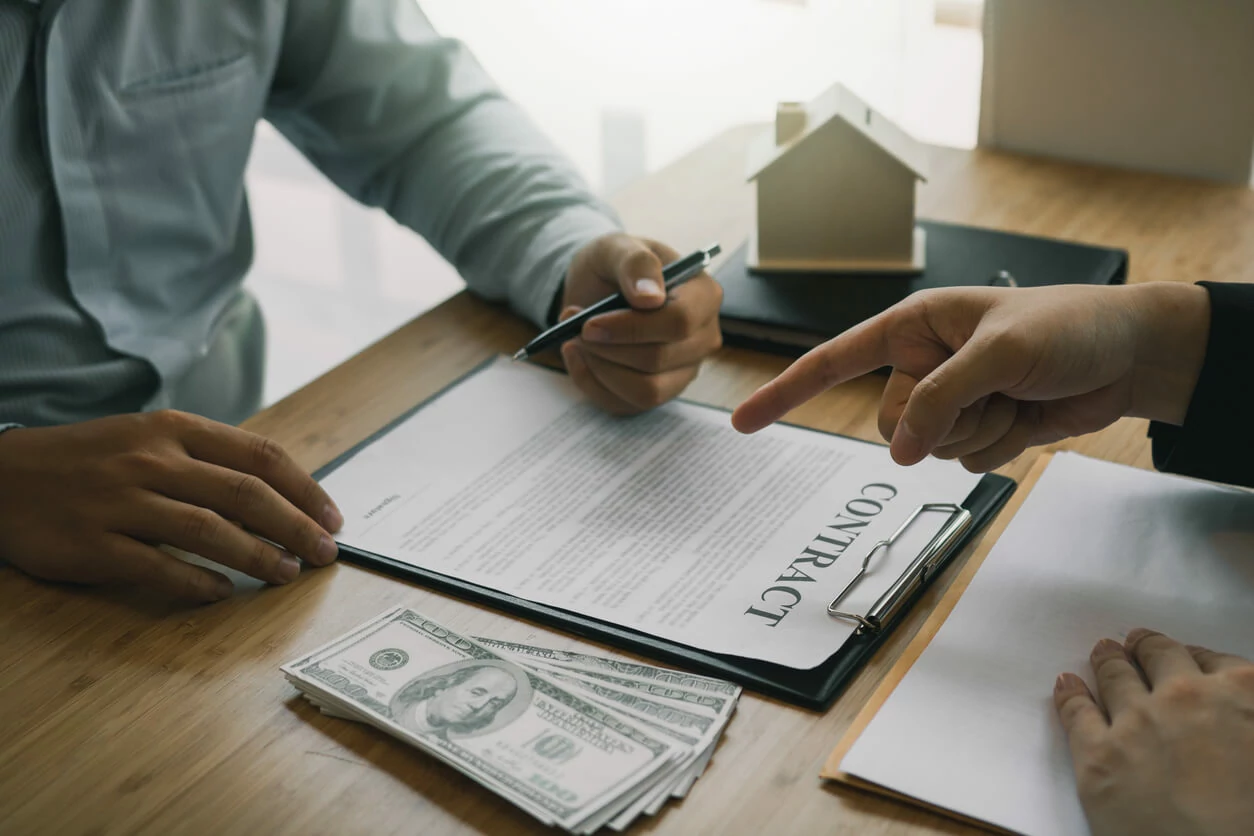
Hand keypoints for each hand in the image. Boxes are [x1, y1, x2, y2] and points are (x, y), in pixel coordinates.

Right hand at [0, 411, 342, 602]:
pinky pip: (157, 567)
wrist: (1, 476)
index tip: (332, 517)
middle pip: (245, 494)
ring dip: (258, 556)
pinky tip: (223, 594)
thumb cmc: (93, 461)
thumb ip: (209, 461)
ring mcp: (120, 502)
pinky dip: (197, 583)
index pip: (259, 455)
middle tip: (326, 553)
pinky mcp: (92, 543)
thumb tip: (281, 499)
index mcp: (174, 430)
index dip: (305, 489)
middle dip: (296, 527)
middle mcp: (152, 461)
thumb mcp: (150, 440)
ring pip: (208, 530)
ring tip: (287, 574)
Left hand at [559, 233, 722, 413]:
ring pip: (646, 392)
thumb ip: (635, 264)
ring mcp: (683, 369)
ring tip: (575, 340)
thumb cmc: (615, 264)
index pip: (679, 323)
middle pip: (658, 360)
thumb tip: (650, 297)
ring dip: (600, 368)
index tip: (590, 323)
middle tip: (575, 327)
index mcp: (703, 296)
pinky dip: (593, 383)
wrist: (598, 286)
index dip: (631, 328)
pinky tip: (579, 356)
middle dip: (607, 348)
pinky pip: (626, 404)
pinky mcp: (659, 392)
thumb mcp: (617, 247)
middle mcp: (702, 338)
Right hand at [732, 282, 1209, 470]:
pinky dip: (996, 448)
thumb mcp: (1000, 352)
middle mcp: (922, 364)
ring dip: (977, 434)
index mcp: (913, 327)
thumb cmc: (1068, 327)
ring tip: (1016, 398)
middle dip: (940, 420)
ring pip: (926, 450)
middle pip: (889, 424)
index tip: (743, 423)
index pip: (834, 361)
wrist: (1129, 356)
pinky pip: (961, 463)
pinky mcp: (978, 429)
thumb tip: (901, 452)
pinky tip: (1026, 417)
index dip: (785, 392)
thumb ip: (941, 398)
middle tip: (991, 392)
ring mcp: (949, 401)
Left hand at [1054, 629, 1253, 835]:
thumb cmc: (1251, 820)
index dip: (1194, 658)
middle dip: (1146, 649)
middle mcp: (1186, 697)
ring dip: (1109, 663)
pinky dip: (1070, 694)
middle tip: (1135, 645)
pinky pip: (1076, 712)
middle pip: (1158, 657)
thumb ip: (1246, 722)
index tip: (1186, 657)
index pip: (1214, 661)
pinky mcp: (1099, 756)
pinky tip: (1067, 684)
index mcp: (1243, 694)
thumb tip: (1233, 718)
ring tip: (1104, 654)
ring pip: (1115, 677)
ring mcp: (1138, 722)